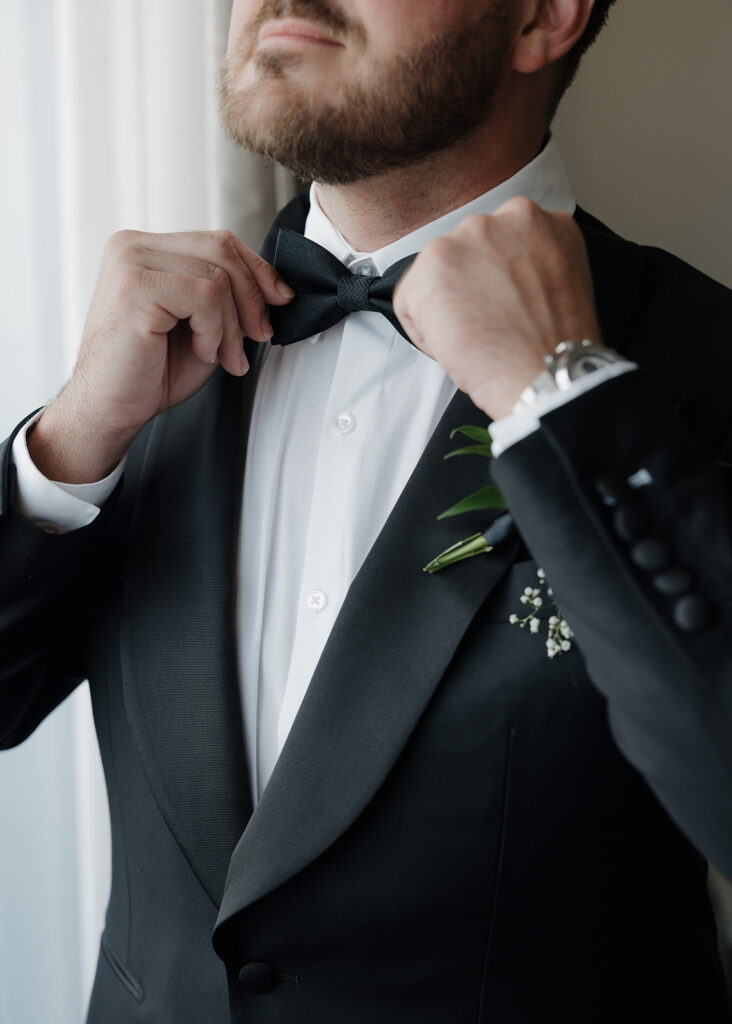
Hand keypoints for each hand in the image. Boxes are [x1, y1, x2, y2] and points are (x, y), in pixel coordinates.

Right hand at [29, 229, 293, 481]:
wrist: (110, 408)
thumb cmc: (149, 372)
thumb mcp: (201, 325)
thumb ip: (226, 298)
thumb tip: (275, 288)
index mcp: (147, 250)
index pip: (217, 241)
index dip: (257, 270)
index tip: (280, 299)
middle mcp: (133, 246)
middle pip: (221, 249)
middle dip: (252, 298)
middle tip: (258, 337)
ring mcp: (131, 262)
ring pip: (217, 277)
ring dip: (232, 326)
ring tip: (222, 356)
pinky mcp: (135, 285)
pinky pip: (205, 296)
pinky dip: (214, 331)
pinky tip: (201, 351)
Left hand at [392, 197, 602, 419]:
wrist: (546, 372)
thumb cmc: (555, 346)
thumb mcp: (557, 284)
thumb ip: (527, 266)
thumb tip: (496, 279)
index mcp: (540, 224)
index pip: (495, 246)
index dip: (493, 286)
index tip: (500, 309)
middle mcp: (505, 217)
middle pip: (463, 256)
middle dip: (466, 291)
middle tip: (487, 327)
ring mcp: (469, 236)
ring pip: (433, 276)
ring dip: (445, 309)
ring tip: (476, 337)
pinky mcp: (434, 262)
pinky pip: (408, 301)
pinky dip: (423, 331)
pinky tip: (456, 345)